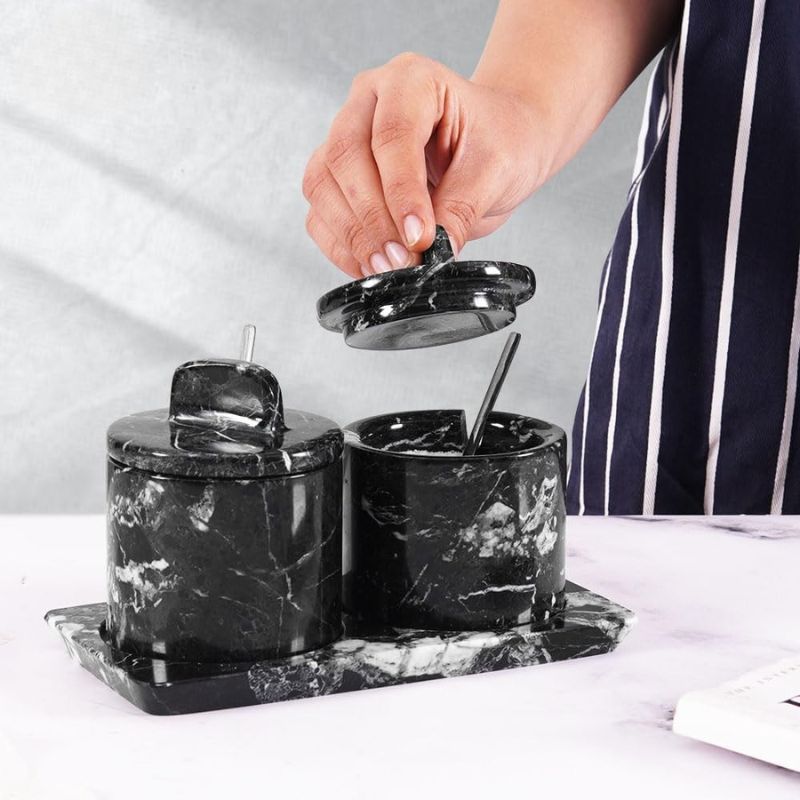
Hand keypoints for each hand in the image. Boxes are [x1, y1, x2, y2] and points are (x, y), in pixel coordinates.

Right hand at [302, 52, 550, 277]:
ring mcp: (346, 137)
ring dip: (351, 235)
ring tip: (389, 268)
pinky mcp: (338, 178)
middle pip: (344, 157)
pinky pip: (320, 213)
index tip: (418, 237)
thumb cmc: (501, 140)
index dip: (400, 191)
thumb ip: (461, 208)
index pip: (391, 135)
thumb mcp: (497, 169)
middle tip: (403, 261)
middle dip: (372, 219)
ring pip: (322, 185)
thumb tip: (430, 252)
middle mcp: (368, 102)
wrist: (500, 143)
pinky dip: (341, 247)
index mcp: (412, 80)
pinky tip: (371, 267)